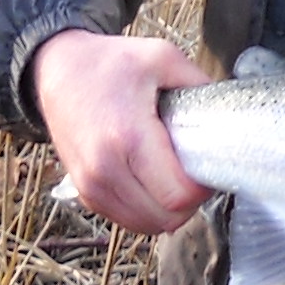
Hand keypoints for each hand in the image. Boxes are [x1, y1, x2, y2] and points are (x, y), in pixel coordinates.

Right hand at [33, 29, 215, 235]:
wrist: (56, 69)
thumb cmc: (110, 63)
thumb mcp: (162, 58)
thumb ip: (199, 85)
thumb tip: (229, 114)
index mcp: (127, 137)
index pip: (178, 195)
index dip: (203, 188)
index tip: (208, 166)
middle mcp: (104, 169)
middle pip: (166, 218)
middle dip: (189, 202)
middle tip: (194, 172)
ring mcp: (91, 186)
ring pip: (146, 226)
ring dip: (168, 210)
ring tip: (173, 177)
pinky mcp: (85, 194)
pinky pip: (127, 220)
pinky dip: (146, 210)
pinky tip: (152, 183)